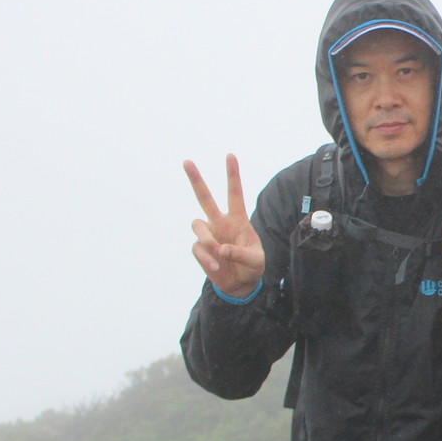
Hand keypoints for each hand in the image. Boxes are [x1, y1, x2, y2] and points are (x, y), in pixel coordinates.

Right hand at [186, 155, 266, 298]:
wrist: (240, 285)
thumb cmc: (252, 267)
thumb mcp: (255, 261)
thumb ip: (240, 254)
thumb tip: (221, 249)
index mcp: (238, 220)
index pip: (235, 194)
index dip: (233, 175)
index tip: (230, 156)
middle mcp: (220, 223)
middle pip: (205, 198)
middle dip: (196, 180)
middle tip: (187, 162)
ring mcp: (209, 235)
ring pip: (197, 225)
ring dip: (206, 239)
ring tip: (218, 254)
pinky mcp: (201, 250)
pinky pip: (198, 248)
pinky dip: (207, 259)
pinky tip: (216, 268)